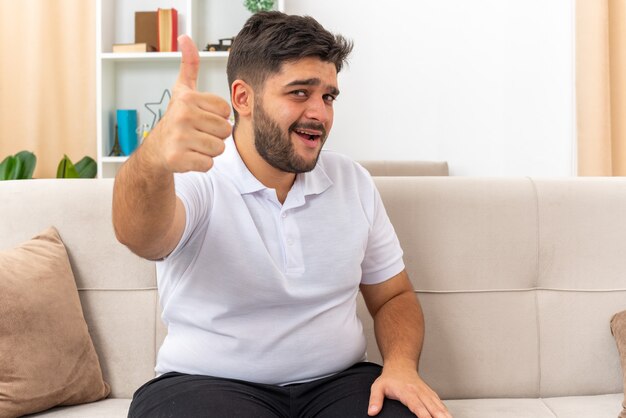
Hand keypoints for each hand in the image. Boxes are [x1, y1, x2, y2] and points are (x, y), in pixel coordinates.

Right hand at [148, 34, 231, 172]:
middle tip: (197, 134)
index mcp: (188, 99)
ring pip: (219, 148)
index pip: (225, 112)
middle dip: (215, 136)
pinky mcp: (178, 159)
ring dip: (209, 150)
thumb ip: (189, 64)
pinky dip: (201, 163)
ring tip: (194, 145)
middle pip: (225, 131)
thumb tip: (185, 37)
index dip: (217, 118)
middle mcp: (182, 116)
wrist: (157, 150)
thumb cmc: (177, 119)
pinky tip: (189, 157)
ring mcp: (179, 138)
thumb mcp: (183, 90)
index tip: (201, 118)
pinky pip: (208, 163)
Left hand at [368, 365, 450, 417]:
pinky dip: (445, 411)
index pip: (417, 406)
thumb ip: (375, 399)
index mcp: (407, 392)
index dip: (424, 415)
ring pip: (439, 405)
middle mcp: (419, 392)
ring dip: (445, 414)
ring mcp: (427, 393)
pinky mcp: (431, 394)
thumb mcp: (378, 386)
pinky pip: (440, 404)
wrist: (400, 364)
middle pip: (432, 407)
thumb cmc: (390, 378)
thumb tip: (372, 411)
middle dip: (439, 417)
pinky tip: (448, 417)